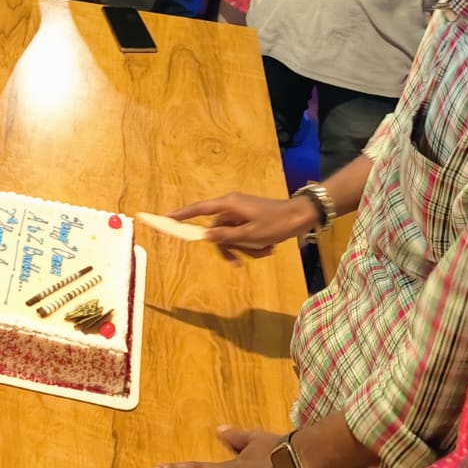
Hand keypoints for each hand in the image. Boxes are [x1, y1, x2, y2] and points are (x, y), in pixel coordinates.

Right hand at [169, 192, 312, 263]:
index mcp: (229, 205)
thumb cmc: (276, 223)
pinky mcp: (250, 220)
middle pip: (217, 231)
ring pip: (231, 236)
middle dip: (229, 248)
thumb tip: (204, 236)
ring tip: (264, 252)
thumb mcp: (250, 235)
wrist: (301, 217)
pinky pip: (243, 235)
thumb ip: (226, 236)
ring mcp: (241, 214)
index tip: (165, 218)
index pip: (199, 209)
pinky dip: (252, 245)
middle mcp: (232, 207)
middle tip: (238, 262)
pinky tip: (267, 249)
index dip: (182, 215)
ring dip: (245, 249)